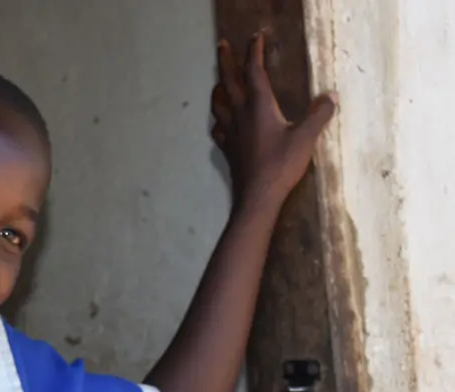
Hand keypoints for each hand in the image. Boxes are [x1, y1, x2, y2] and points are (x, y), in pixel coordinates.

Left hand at [211, 32, 337, 212]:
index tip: (255, 37)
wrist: (257, 196)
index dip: (254, 52)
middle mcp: (240, 114)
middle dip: (226, 61)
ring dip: (219, 88)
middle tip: (221, 45)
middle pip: (229, 81)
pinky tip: (221, 122)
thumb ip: (318, 115)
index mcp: (259, 106)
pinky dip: (219, 119)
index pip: (254, 71)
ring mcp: (231, 132)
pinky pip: (218, 128)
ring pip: (219, 103)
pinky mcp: (228, 148)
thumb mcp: (305, 138)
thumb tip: (330, 96)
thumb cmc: (281, 165)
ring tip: (219, 82)